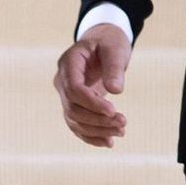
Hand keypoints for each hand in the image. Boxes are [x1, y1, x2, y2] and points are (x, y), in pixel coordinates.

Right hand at [54, 25, 130, 147]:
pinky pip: (77, 125)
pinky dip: (92, 136)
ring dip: (97, 130)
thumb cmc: (109, 43)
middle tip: (123, 123)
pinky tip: (108, 142)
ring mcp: (65, 95)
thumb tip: (116, 91)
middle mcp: (62, 81)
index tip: (113, 111)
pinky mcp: (73, 105)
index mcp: (68, 63)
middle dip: (97, 120)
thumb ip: (114, 67)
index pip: (73, 90)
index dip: (92, 103)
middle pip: (73, 109)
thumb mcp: (115, 49)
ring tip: (121, 131)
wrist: (102, 45)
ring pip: (74, 120)